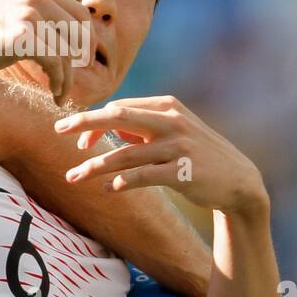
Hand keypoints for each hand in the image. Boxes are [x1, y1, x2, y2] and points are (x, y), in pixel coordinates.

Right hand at [0, 0, 90, 105]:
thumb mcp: (17, 15)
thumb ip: (44, 16)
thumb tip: (82, 34)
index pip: (80, 14)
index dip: (87, 40)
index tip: (83, 61)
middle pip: (79, 32)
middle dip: (81, 61)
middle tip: (71, 81)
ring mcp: (27, 13)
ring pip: (66, 52)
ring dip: (68, 79)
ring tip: (61, 94)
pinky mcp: (21, 35)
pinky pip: (54, 63)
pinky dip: (59, 82)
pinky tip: (55, 94)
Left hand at [55, 95, 268, 218]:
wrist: (238, 181)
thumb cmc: (199, 156)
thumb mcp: (174, 132)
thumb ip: (142, 128)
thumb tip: (106, 126)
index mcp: (168, 106)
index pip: (120, 107)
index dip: (92, 119)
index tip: (73, 135)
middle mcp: (172, 121)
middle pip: (119, 117)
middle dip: (85, 123)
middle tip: (58, 131)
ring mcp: (179, 146)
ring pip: (126, 153)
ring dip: (96, 165)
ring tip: (73, 176)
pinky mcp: (184, 172)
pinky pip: (144, 176)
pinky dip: (123, 182)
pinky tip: (109, 189)